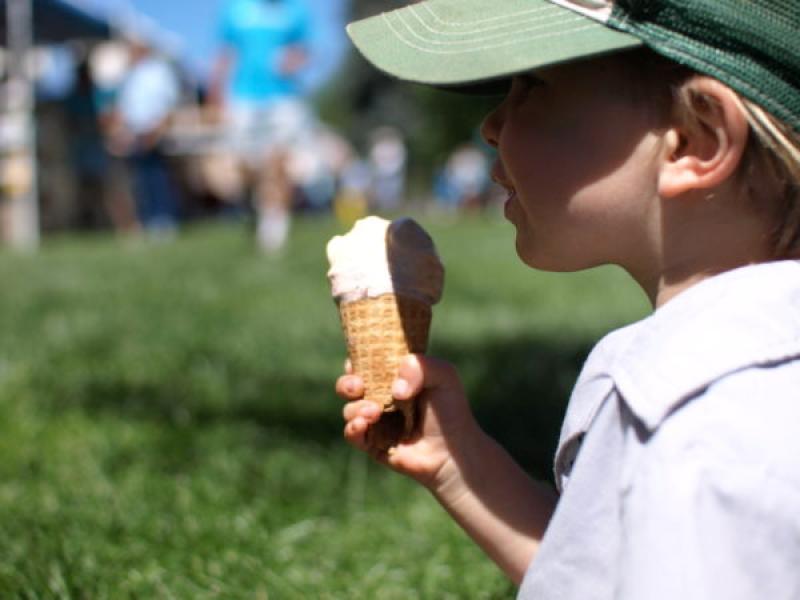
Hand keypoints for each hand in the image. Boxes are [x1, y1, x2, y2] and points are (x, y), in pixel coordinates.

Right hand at [337, 354, 478, 489]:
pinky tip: (363, 424)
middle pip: (349, 385)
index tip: (357, 362)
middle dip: (347, 384)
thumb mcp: (443, 375)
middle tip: (358, 386)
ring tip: (375, 412)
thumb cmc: (450, 409)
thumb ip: (419, 366)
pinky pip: (352, 434)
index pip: (366, 363)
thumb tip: (395, 389)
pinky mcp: (373, 444)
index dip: (358, 360)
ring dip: (356, 408)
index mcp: (394, 377)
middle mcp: (381, 397)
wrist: (453, 449)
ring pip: (349, 409)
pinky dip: (352, 427)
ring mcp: (375, 421)